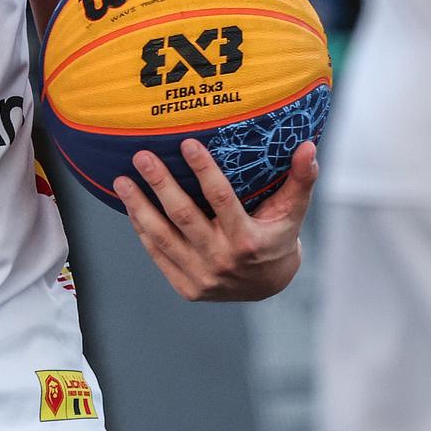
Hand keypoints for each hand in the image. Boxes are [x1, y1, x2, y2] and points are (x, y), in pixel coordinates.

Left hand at [114, 138, 316, 300]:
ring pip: (163, 236)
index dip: (204, 170)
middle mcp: (222, 260)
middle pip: (184, 216)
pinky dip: (143, 230)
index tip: (187, 143)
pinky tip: (131, 206)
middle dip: (160, 184)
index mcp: (248, 240)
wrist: (267, 287)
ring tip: (121, 180)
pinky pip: (158, 254)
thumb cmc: (278, 236)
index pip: (221, 199)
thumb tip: (309, 147)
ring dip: (139, 206)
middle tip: (142, 155)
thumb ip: (300, 180)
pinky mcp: (186, 287)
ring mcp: (201, 277)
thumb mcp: (293, 211)